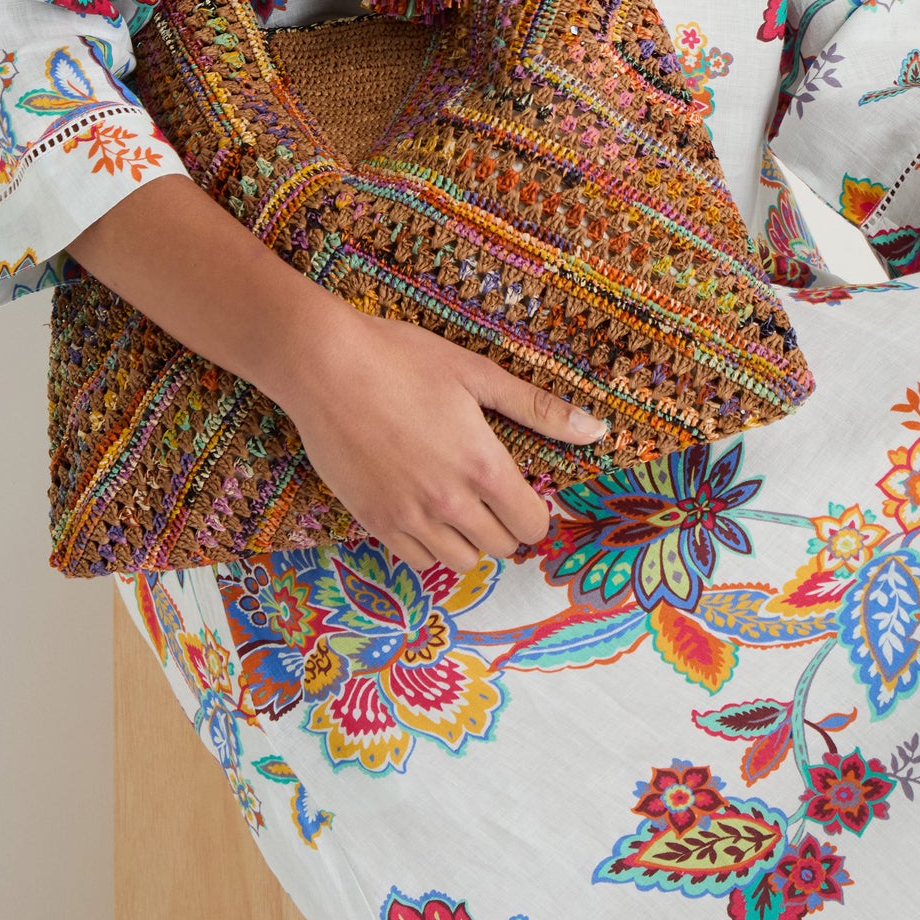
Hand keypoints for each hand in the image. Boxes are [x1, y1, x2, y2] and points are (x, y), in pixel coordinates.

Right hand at [273, 304, 610, 574]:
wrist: (323, 365)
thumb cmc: (401, 358)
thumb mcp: (476, 374)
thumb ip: (538, 408)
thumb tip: (596, 431)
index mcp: (483, 464)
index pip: (533, 524)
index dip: (535, 511)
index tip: (523, 492)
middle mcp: (450, 501)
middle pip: (500, 546)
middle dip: (503, 522)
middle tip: (487, 490)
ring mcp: (408, 516)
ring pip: (460, 561)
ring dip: (467, 538)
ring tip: (455, 500)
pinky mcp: (373, 521)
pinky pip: (416, 560)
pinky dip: (427, 544)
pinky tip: (421, 508)